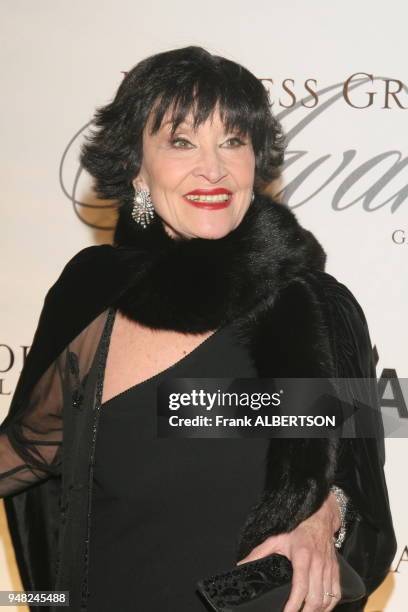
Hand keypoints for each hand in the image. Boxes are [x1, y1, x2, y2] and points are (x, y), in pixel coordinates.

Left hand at [237, 492, 341, 611]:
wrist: (319, 518)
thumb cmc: (298, 529)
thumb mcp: (276, 539)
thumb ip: (259, 553)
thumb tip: (242, 565)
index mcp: (302, 557)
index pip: (300, 587)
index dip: (293, 605)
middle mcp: (318, 564)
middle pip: (315, 598)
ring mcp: (328, 568)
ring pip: (326, 599)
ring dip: (316, 611)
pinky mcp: (336, 570)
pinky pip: (336, 594)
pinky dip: (329, 606)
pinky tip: (320, 609)